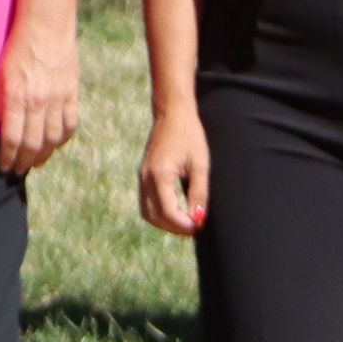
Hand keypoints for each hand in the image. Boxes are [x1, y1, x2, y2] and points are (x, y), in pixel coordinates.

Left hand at [0, 20, 81, 174]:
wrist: (45, 27)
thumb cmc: (15, 48)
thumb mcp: (0, 76)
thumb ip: (3, 103)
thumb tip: (4, 130)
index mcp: (16, 97)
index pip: (12, 140)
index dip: (7, 158)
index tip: (3, 167)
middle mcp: (38, 101)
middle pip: (32, 144)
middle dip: (23, 162)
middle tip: (17, 171)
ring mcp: (58, 99)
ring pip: (52, 139)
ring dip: (42, 155)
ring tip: (34, 162)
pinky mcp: (71, 94)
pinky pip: (69, 125)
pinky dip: (62, 140)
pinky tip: (53, 145)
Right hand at [138, 107, 211, 236]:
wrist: (172, 114)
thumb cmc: (189, 135)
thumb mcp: (200, 165)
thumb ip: (199, 193)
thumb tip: (199, 217)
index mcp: (160, 175)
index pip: (168, 212)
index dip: (183, 224)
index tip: (199, 226)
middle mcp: (146, 177)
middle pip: (154, 216)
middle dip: (174, 227)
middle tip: (194, 227)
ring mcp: (142, 176)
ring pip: (147, 212)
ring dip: (165, 222)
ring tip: (185, 221)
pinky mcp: (144, 174)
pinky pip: (146, 201)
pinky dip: (159, 212)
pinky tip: (176, 211)